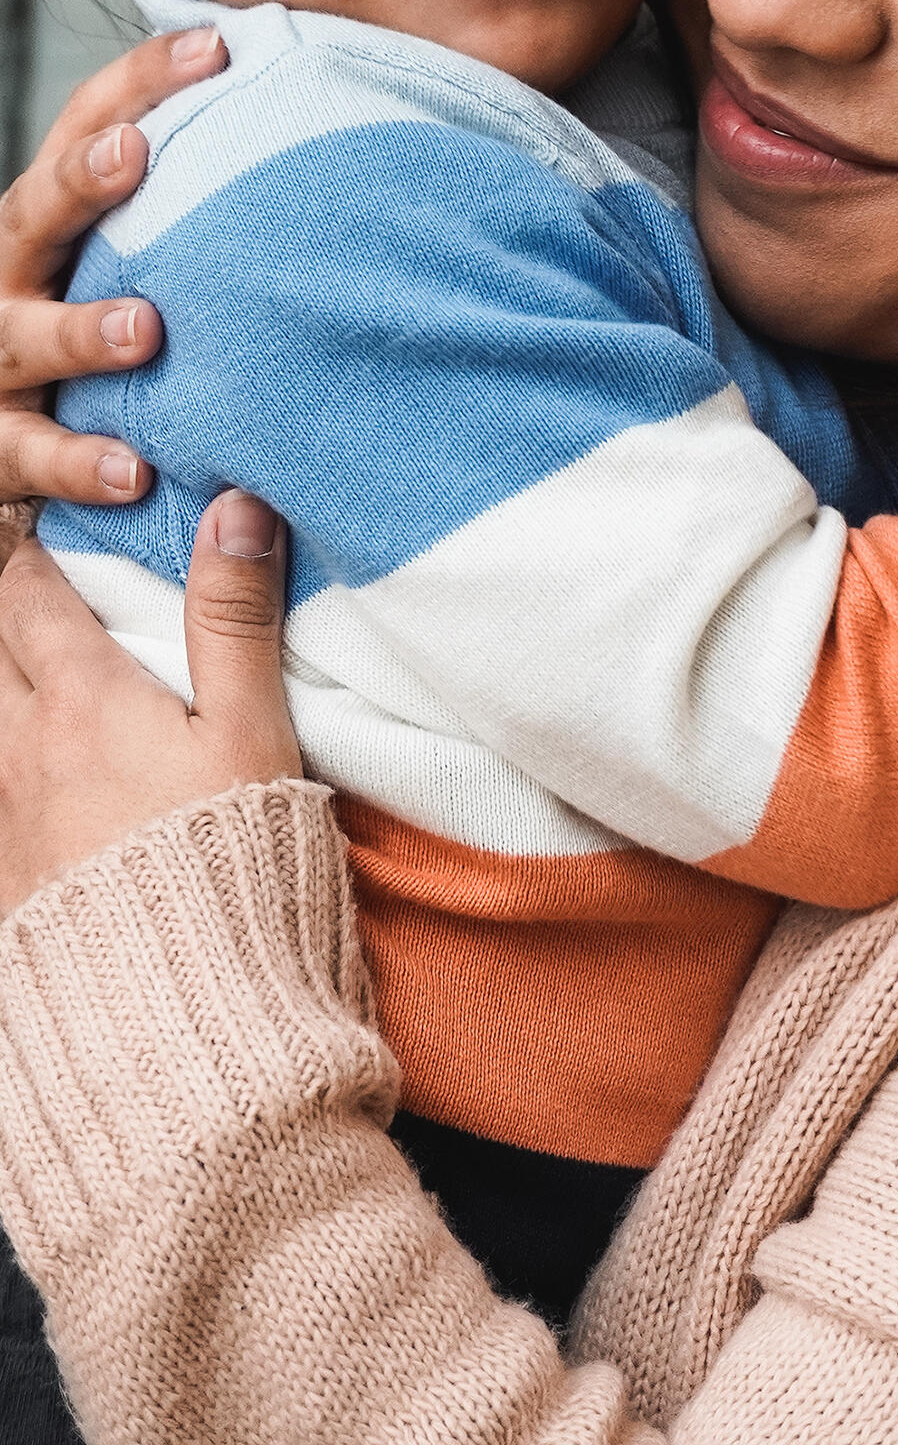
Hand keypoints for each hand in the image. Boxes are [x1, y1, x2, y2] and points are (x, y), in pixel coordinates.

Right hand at [0, 26, 227, 539]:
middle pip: (31, 215)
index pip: (84, 130)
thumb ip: (194, 209)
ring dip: (79, 331)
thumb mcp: (125, 260)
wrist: (4, 450)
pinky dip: (79, 464)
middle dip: (79, 182)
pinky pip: (33, 458)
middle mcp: (10, 282)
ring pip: (22, 340)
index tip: (215, 45)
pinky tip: (132, 470)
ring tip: (142, 328)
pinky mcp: (1, 453)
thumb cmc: (89, 337)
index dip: (139, 83)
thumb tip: (312, 131)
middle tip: (134, 154)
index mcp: (47, 225)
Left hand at [0, 491, 299, 911]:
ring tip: (25, 670)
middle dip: (1, 603)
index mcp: (83, 701)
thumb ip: (234, 618)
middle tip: (23, 572)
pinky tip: (30, 777)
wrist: (178, 1017)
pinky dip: (3, 756)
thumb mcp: (247, 730)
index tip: (44, 521)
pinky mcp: (6, 877)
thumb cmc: (226, 861)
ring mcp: (4, 816)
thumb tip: (236, 506)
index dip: (34, 549)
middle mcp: (23, 749)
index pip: (31, 594)